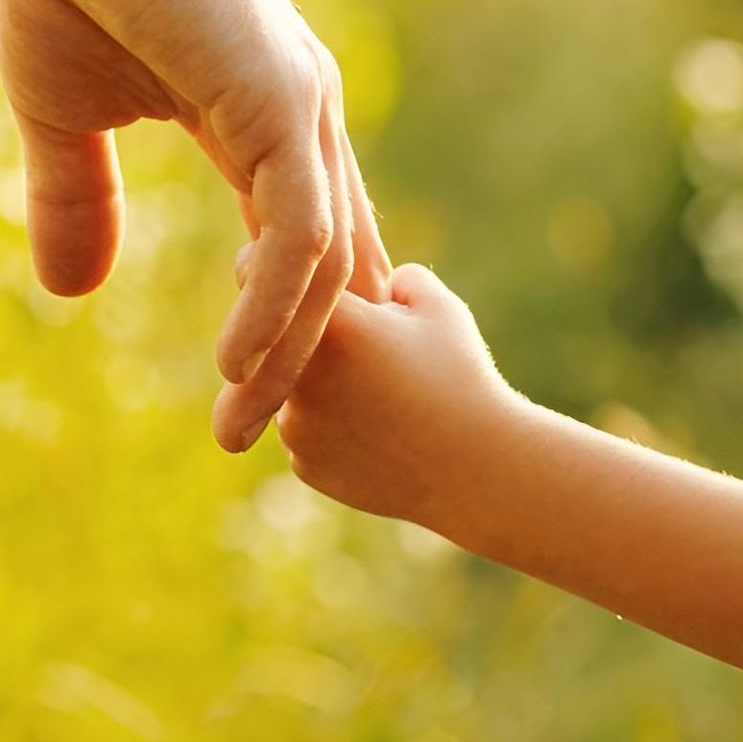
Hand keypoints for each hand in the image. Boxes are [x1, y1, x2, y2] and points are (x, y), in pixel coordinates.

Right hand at [0, 0, 391, 451]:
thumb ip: (80, 201)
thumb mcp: (64, 116)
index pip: (295, 249)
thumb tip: (71, 293)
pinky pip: (297, 232)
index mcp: (263, 126)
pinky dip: (274, 304)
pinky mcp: (280, 101)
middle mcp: (302, 123)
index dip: (279, 327)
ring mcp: (300, 112)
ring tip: (237, 422)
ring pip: (320, 267)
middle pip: (325, 274)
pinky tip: (235, 362)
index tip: (240, 397)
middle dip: (292, 365)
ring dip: (283, 355)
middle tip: (245, 439)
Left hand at [276, 264, 517, 522]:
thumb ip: (394, 276)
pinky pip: (307, 431)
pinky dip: (330, 428)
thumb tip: (371, 283)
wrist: (477, 471)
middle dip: (309, 335)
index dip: (281, 271)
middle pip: (278, 337)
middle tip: (360, 344)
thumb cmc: (462, 380)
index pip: (265, 274)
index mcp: (330, 323)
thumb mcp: (438, 308)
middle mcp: (297, 374)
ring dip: (319, 385)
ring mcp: (296, 425)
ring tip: (379, 394)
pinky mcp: (305, 464)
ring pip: (292, 388)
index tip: (299, 277)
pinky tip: (377, 431)